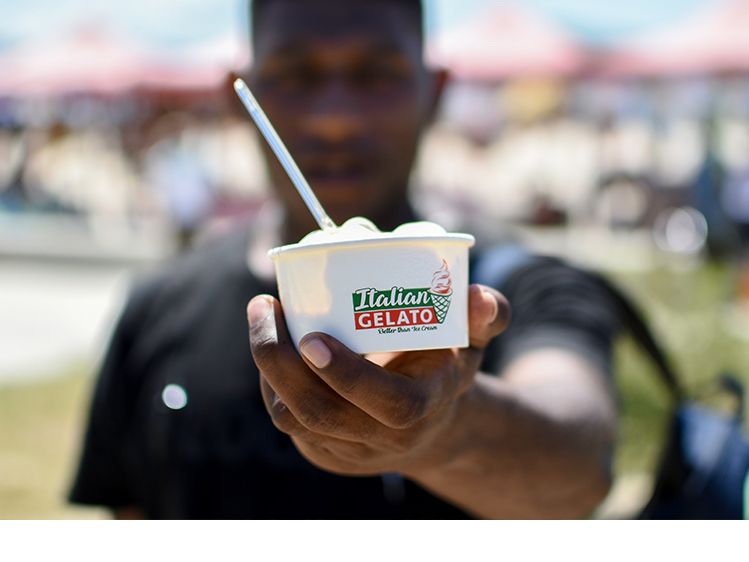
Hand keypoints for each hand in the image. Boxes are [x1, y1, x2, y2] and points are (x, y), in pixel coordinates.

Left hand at [247, 284, 510, 476]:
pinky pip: (284, 416)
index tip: (313, 337)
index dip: (347, 375)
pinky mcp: (320, 450)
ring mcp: (346, 449)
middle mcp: (382, 438)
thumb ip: (486, 316)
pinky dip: (270, 377)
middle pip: (318, 413)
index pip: (386, 403)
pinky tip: (269, 338)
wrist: (428, 425)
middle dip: (279, 361)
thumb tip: (482, 298)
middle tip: (265, 306)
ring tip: (263, 313)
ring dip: (268, 366)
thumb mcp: (472, 341)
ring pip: (291, 417)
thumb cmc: (445, 366)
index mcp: (422, 408)